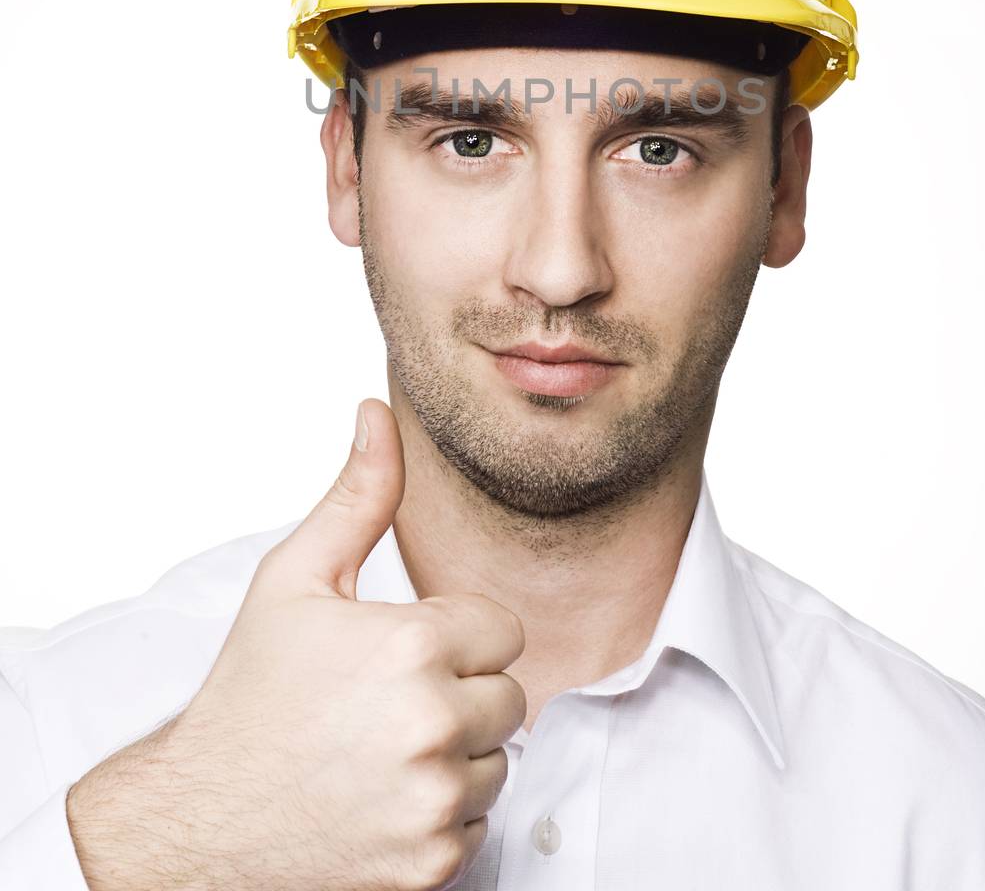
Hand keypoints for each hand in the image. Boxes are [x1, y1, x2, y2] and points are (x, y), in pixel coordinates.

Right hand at [67, 399, 525, 890]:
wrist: (198, 820)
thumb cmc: (249, 694)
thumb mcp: (294, 580)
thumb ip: (357, 495)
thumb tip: (377, 415)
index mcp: (414, 646)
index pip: (502, 628)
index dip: (455, 635)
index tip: (403, 650)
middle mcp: (435, 724)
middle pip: (509, 696)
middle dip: (460, 693)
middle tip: (386, 701)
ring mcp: (435, 801)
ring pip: (498, 760)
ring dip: (456, 755)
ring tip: (380, 748)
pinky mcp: (433, 865)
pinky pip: (478, 823)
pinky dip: (440, 815)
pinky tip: (381, 798)